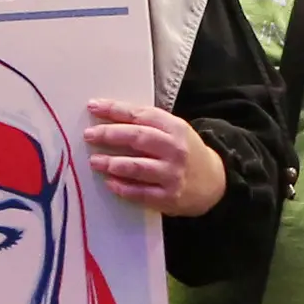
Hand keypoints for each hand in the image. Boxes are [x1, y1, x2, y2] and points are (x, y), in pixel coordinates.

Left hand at [86, 100, 225, 216]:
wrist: (214, 183)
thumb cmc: (185, 153)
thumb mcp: (174, 131)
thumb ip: (147, 124)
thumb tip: (108, 117)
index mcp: (174, 128)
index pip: (140, 115)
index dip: (115, 110)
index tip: (94, 106)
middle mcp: (175, 149)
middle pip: (137, 138)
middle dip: (109, 135)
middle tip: (89, 135)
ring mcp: (173, 174)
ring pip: (137, 167)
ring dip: (112, 163)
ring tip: (94, 161)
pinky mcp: (169, 197)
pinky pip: (141, 192)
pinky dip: (122, 188)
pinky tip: (110, 183)